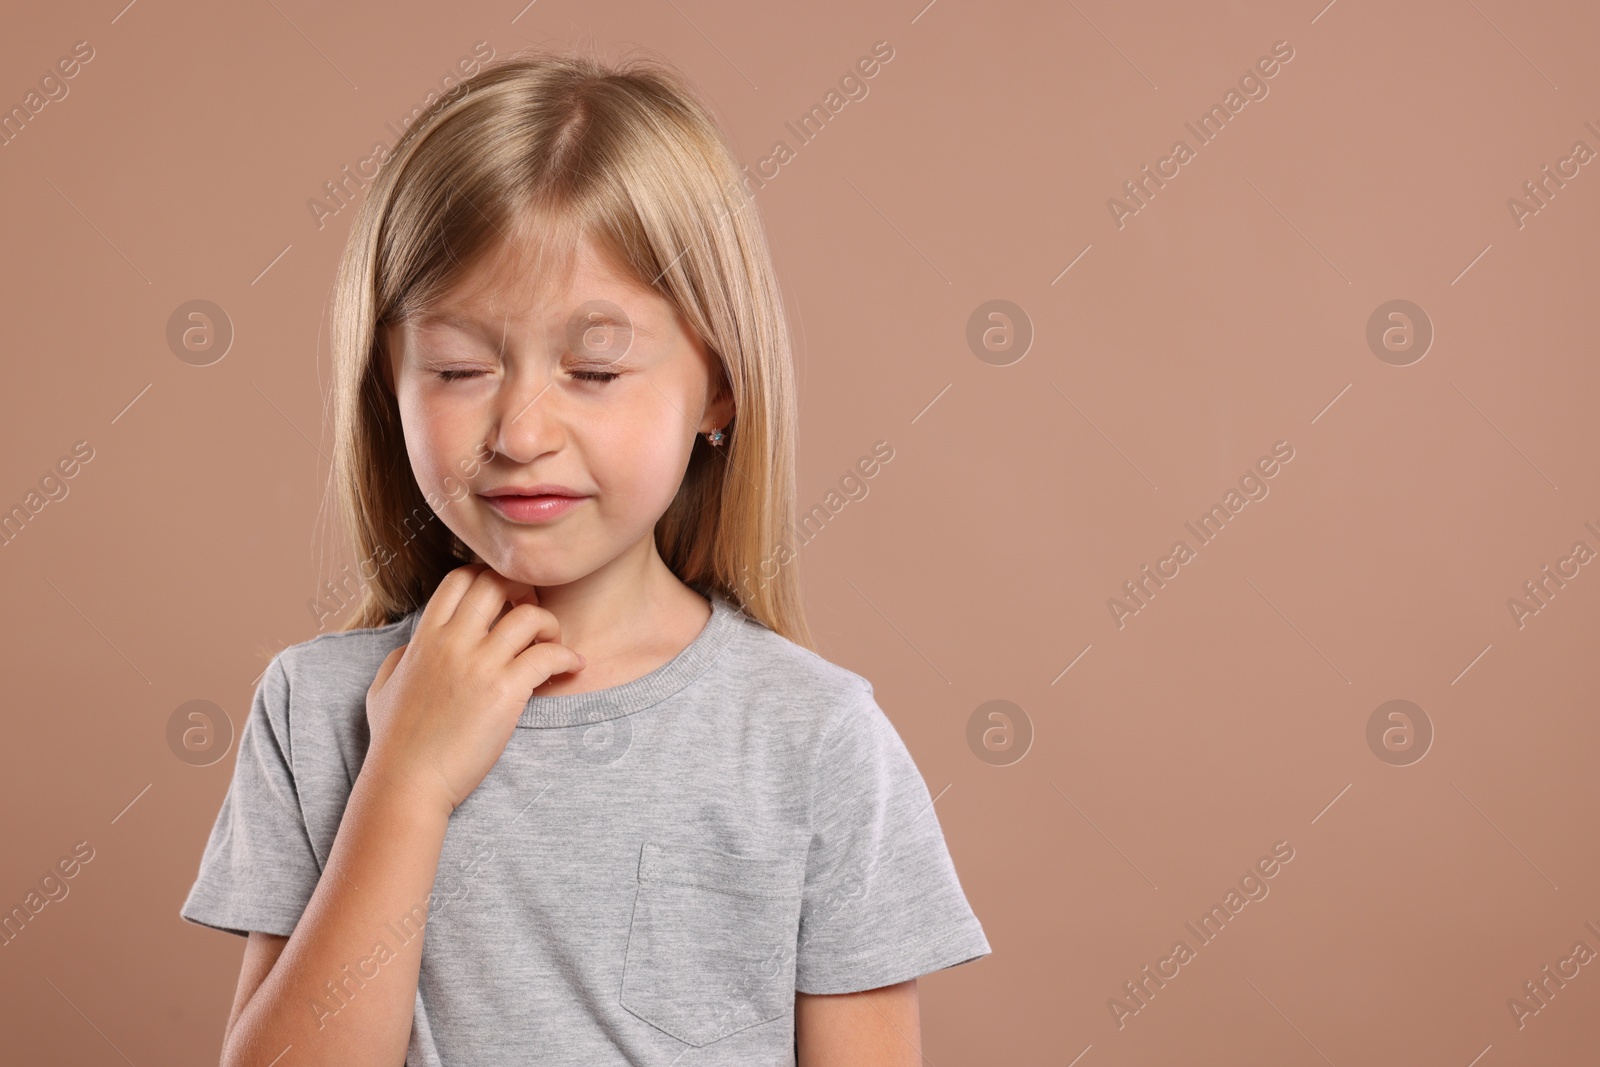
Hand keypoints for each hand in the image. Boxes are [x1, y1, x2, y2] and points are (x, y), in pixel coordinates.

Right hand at [362, 563, 584, 816]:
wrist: (407, 783)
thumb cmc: (395, 743)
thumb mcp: (382, 689)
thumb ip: (401, 658)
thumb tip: (413, 646)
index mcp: (425, 637)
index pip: (460, 578)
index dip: (489, 579)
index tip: (505, 601)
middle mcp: (452, 642)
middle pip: (497, 584)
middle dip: (523, 591)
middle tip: (532, 616)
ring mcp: (479, 665)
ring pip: (529, 616)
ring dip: (549, 625)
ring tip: (553, 644)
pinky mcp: (505, 692)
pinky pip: (549, 655)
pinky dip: (567, 657)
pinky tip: (571, 668)